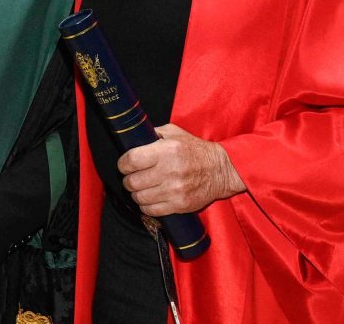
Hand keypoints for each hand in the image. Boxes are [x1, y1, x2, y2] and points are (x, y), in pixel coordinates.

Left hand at [119, 123, 244, 216]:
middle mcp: (169, 171)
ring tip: (141, 188)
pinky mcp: (179, 205)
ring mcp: (174, 190)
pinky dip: (146, 206)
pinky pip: (152, 210)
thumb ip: (154, 134)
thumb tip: (134, 137)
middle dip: (128, 180)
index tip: (123, 165)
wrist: (220, 170)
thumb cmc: (196, 150)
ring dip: (136, 194)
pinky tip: (149, 199)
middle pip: (132, 181)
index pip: (131, 160)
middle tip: (132, 177)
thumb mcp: (175, 133)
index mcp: (166, 151)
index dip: (122, 164)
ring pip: (140, 197)